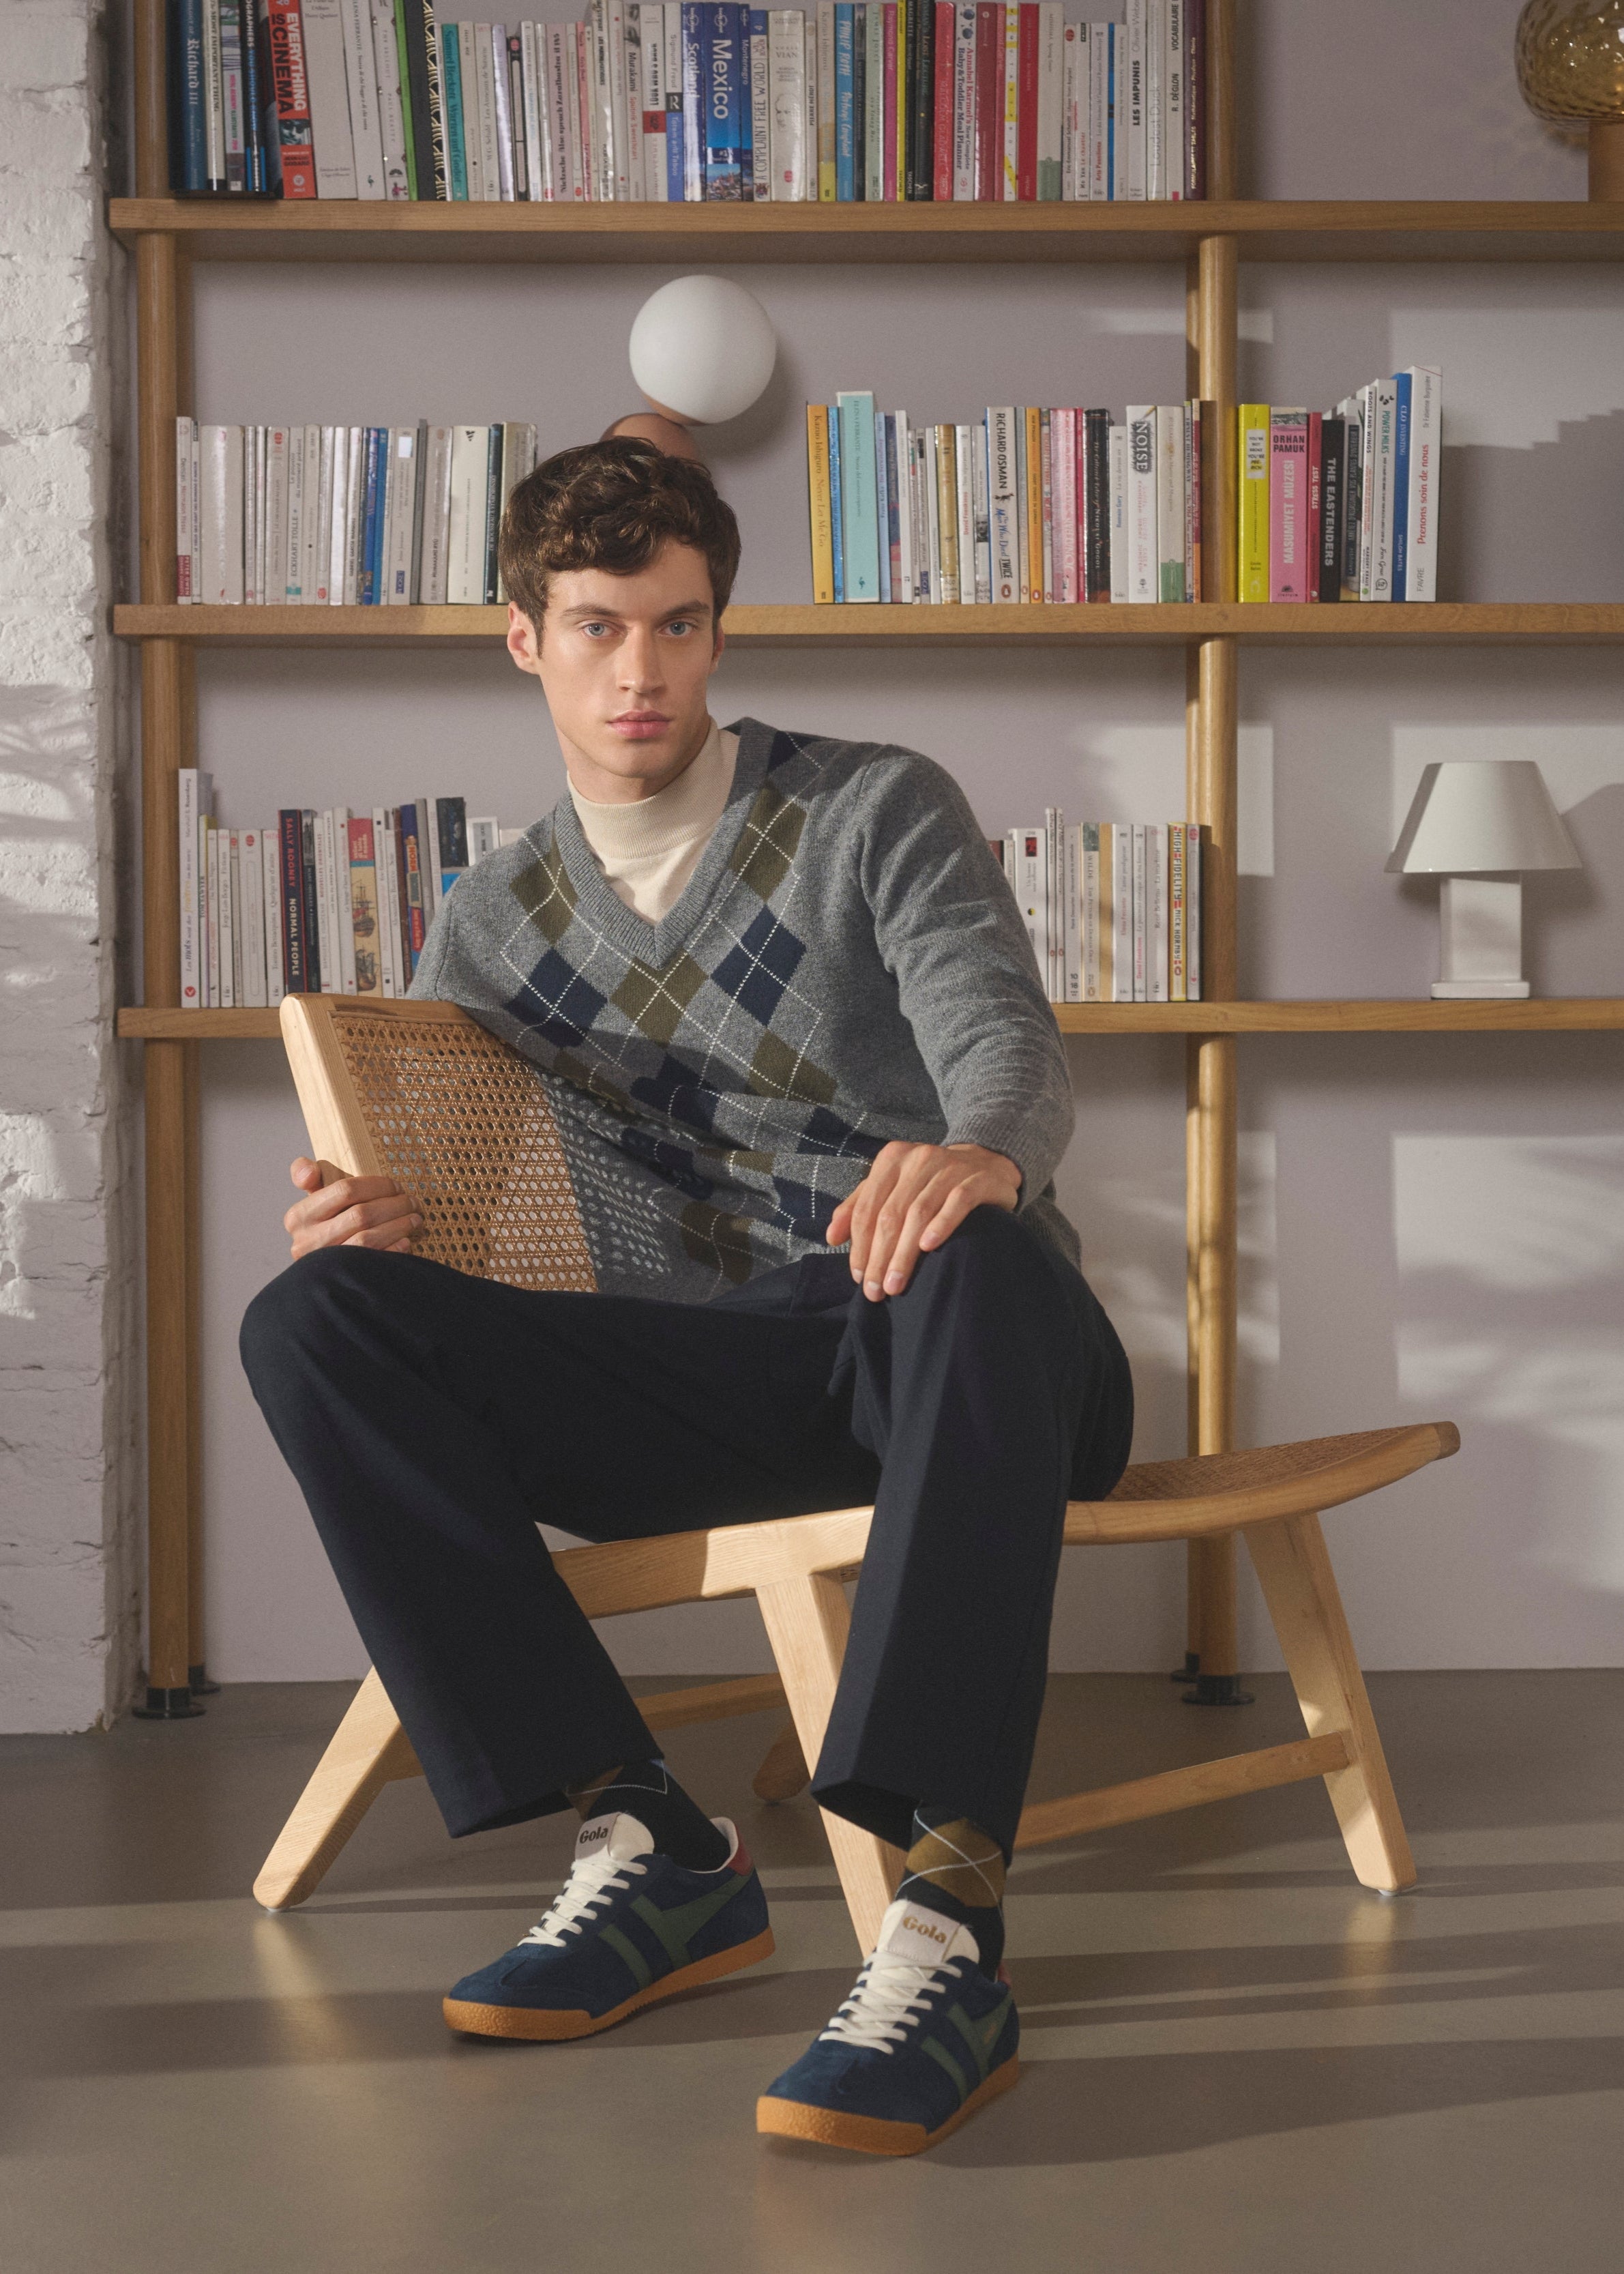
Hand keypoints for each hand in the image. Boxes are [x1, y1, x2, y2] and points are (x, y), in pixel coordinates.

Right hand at [283, 1155, 421, 1262]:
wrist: (321, 1274)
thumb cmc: (324, 1227)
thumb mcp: (313, 1200)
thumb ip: (306, 1175)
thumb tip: (308, 1172)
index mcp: (299, 1216)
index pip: (344, 1190)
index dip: (377, 1185)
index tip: (396, 1186)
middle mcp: (307, 1241)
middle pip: (361, 1214)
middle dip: (394, 1205)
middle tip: (412, 1202)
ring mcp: (325, 1264)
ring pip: (368, 1238)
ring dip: (398, 1225)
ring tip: (414, 1218)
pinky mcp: (343, 1281)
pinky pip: (374, 1262)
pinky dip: (394, 1249)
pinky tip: (405, 1241)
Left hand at [825, 1141, 1020, 1301]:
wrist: (985, 1164)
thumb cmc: (930, 1182)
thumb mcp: (891, 1187)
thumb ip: (859, 1208)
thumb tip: (831, 1237)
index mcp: (892, 1160)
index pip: (867, 1208)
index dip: (859, 1245)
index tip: (858, 1277)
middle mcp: (918, 1159)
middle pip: (890, 1214)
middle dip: (879, 1257)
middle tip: (875, 1290)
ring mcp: (949, 1167)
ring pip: (919, 1212)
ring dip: (904, 1253)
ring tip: (896, 1284)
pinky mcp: (976, 1179)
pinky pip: (957, 1202)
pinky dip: (941, 1224)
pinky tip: (929, 1247)